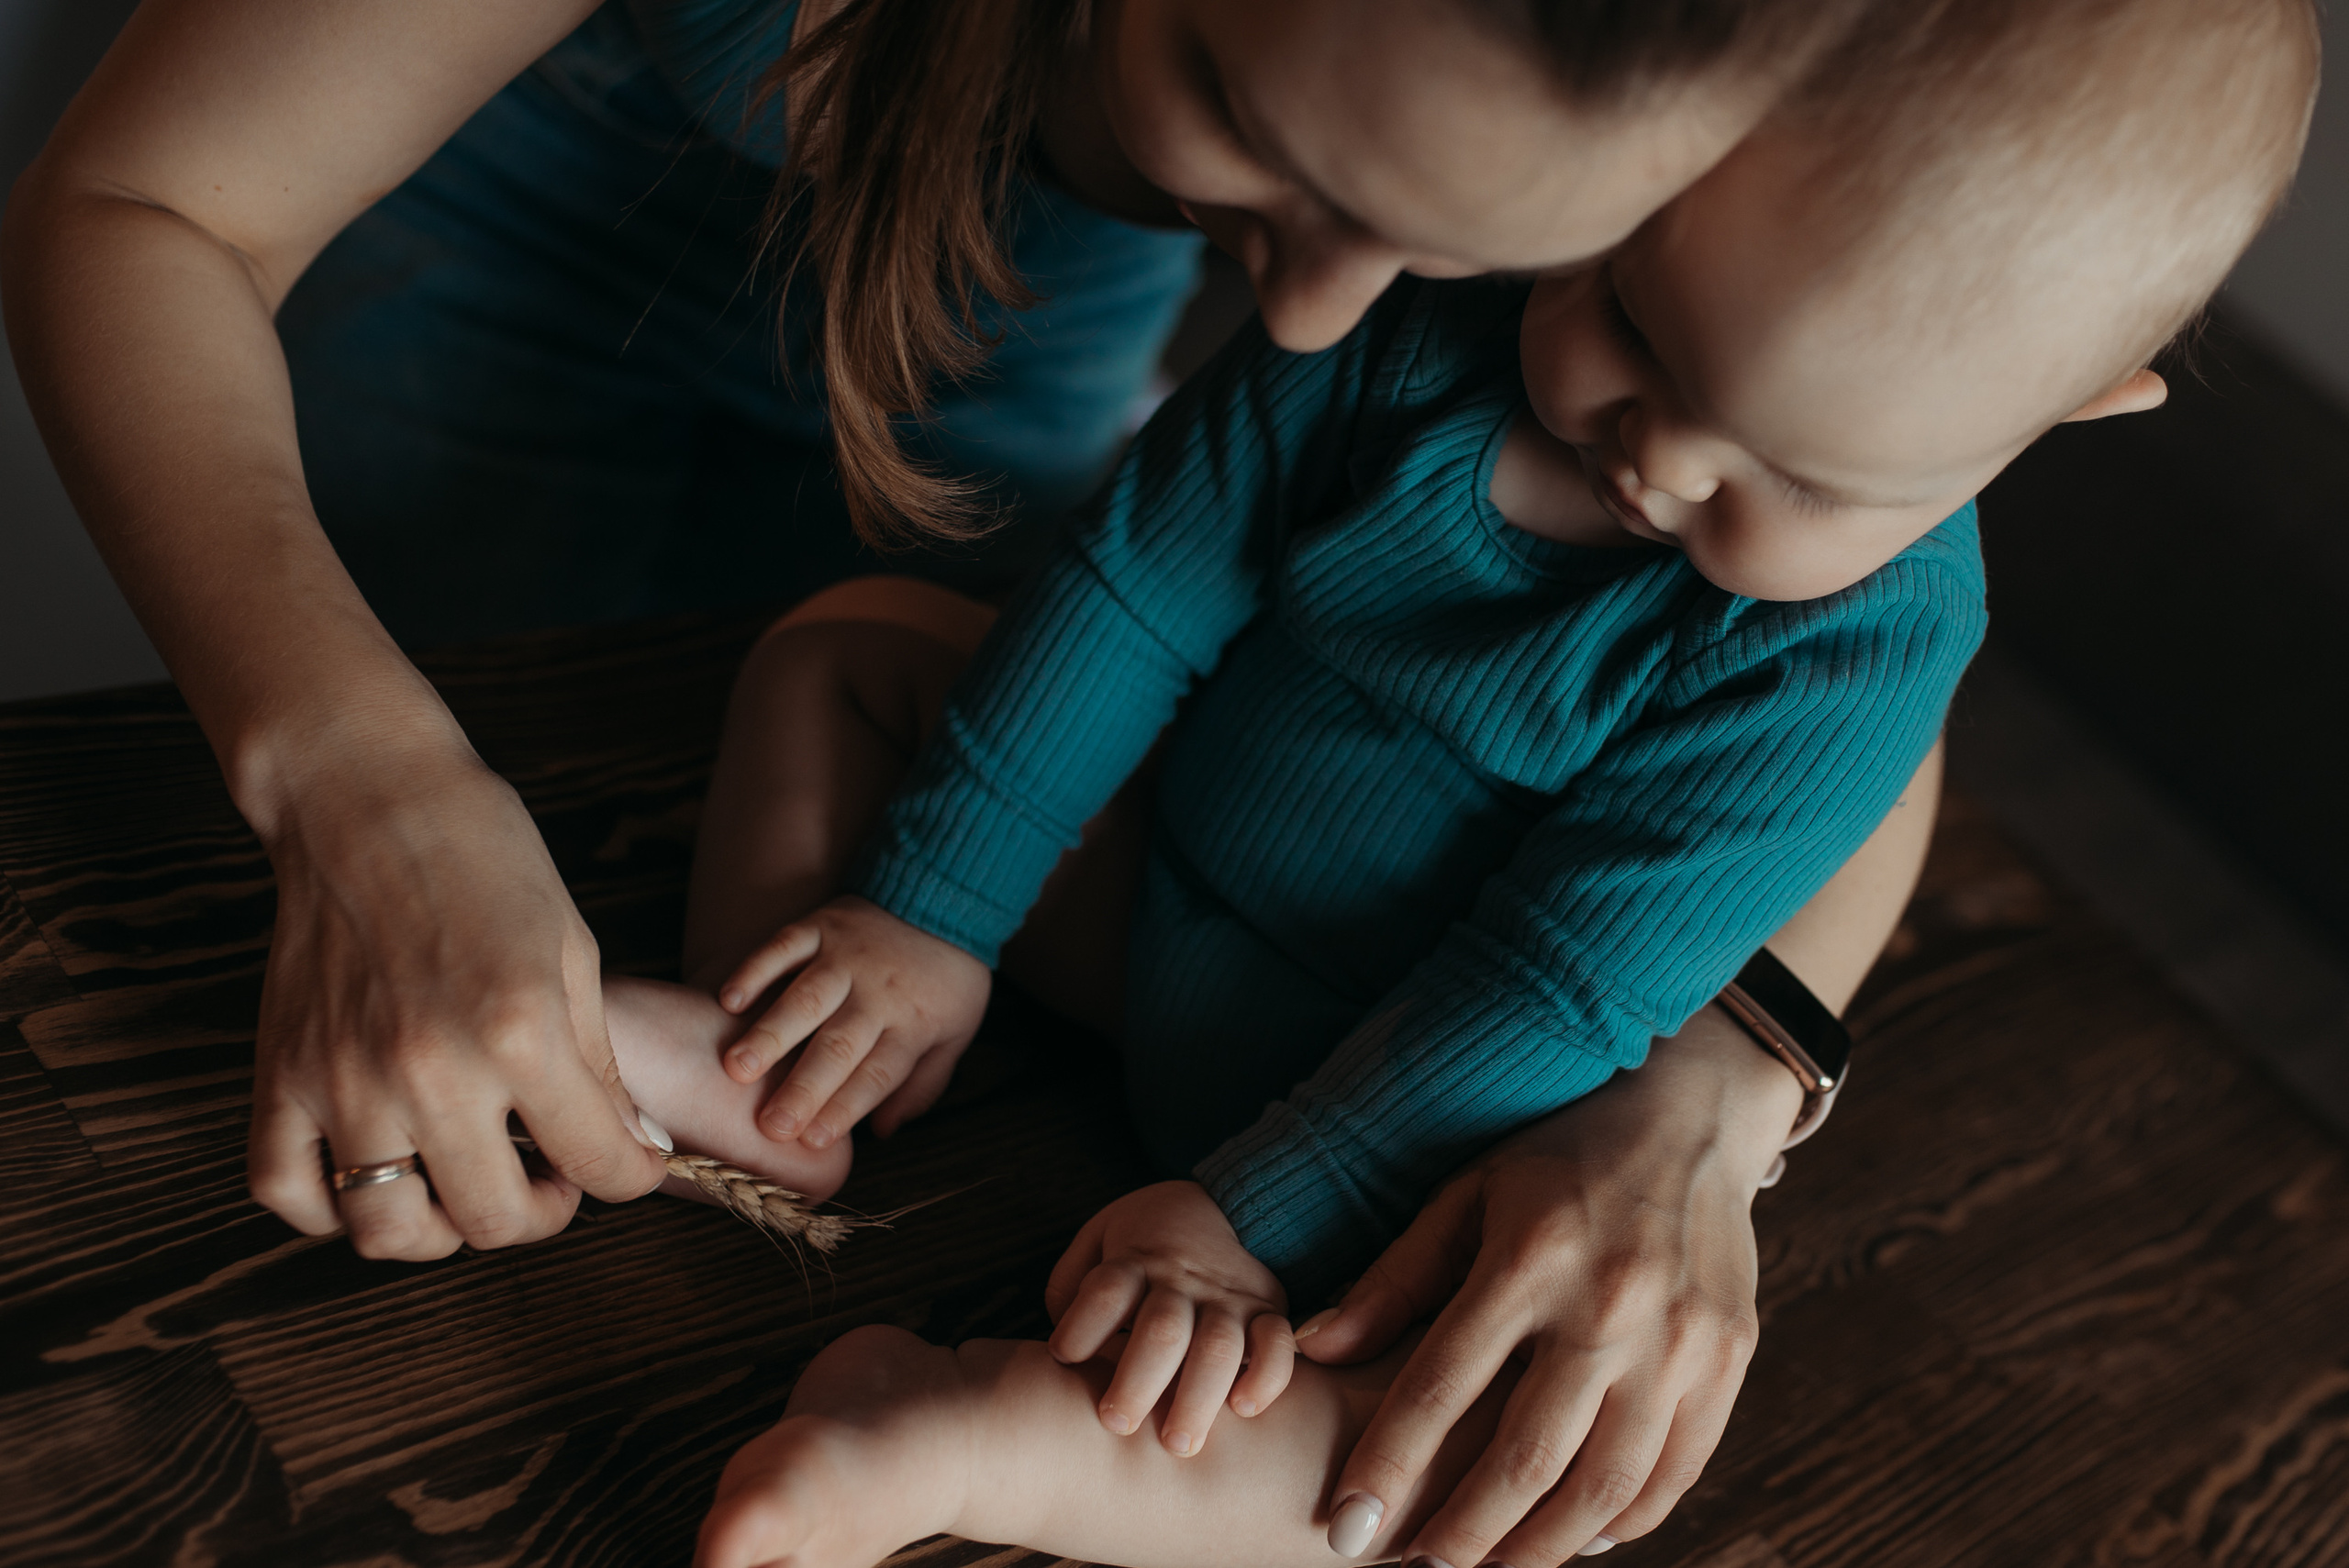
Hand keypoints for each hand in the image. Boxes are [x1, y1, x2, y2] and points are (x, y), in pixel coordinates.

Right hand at [247, 750, 668, 1259]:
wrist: (368, 798)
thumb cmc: (485, 860)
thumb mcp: (573, 953)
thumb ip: (600, 1065)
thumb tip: (633, 1147)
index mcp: (520, 1032)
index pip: (599, 1166)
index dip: (630, 1177)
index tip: (626, 1162)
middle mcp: (429, 1069)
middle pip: (490, 1220)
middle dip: (540, 1215)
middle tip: (549, 1178)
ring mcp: (343, 1078)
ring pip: (385, 1231)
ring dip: (438, 1230)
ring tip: (467, 1183)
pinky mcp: (279, 1073)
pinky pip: (288, 1192)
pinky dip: (330, 1210)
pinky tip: (379, 1172)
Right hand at [717, 895, 991, 1147]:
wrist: (946, 897)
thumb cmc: (945, 982)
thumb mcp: (955, 1034)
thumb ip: (922, 1084)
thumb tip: (882, 1132)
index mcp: (913, 1026)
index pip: (877, 1075)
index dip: (846, 1108)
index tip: (811, 1141)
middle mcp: (879, 994)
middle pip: (839, 1046)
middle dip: (804, 1087)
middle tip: (770, 1124)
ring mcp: (848, 957)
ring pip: (807, 998)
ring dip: (771, 1034)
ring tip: (737, 1069)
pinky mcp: (823, 925)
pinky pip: (786, 946)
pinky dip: (756, 969)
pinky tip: (729, 1000)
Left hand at [1044, 1180, 1294, 1456]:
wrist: (1221, 1205)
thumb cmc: (1143, 1241)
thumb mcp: (1098, 1240)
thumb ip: (1070, 1286)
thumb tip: (1063, 1351)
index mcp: (1135, 1260)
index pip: (1106, 1291)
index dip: (1082, 1326)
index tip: (1062, 1357)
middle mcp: (1182, 1279)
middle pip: (1162, 1328)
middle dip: (1137, 1381)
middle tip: (1116, 1423)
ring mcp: (1228, 1296)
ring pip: (1218, 1346)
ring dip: (1197, 1397)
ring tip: (1177, 1443)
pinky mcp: (1267, 1309)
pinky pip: (1277, 1342)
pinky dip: (1267, 1376)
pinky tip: (1244, 1407)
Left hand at [1305, 1005, 1803, 1564]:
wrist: (1691, 1118)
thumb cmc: (1557, 1159)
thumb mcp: (1466, 1194)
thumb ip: (1395, 1279)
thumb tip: (1312, 1348)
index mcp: (1531, 1257)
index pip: (1442, 1384)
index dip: (1389, 1466)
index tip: (1347, 1527)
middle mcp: (1610, 1304)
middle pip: (1526, 1456)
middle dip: (1462, 1532)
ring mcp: (1680, 1339)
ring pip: (1605, 1484)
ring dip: (1539, 1547)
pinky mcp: (1729, 1359)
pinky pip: (1675, 1472)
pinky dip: (1624, 1521)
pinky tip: (1576, 1540)